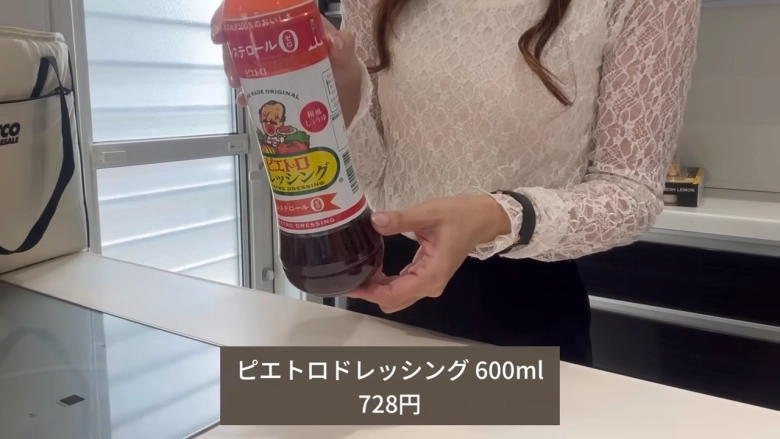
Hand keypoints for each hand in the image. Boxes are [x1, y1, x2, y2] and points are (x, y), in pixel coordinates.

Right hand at [210, 4, 363, 125]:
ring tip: (238, 85)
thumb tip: (334, 41)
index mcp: (291, 24)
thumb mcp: (345, 57)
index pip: (258, 10)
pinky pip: (251, 81)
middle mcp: (277, 38)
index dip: (233, 15)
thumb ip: (344, 46)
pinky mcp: (271, 79)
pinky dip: (245, 90)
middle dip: (231, 51)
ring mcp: (272, 59)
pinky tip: (244, 99)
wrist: (343, 97)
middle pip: (243, 35)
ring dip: (234, 69)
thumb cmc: (342, 69)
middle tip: (233, 72)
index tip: (221, 31)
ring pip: (242, 57)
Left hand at [347, 195, 511, 312]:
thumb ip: (401, 219)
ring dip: (378, 288)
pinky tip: (376, 267)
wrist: (483, 218)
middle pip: (392, 301)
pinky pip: (403, 286)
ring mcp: (430, 283)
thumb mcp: (428, 214)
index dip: (369, 293)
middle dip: (370, 292)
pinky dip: (387, 282)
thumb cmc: (459, 216)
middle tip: (351, 274)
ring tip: (359, 270)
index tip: (350, 284)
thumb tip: (376, 221)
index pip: (393, 295)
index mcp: (431, 275)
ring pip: (397, 296)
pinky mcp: (428, 276)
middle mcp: (430, 286)